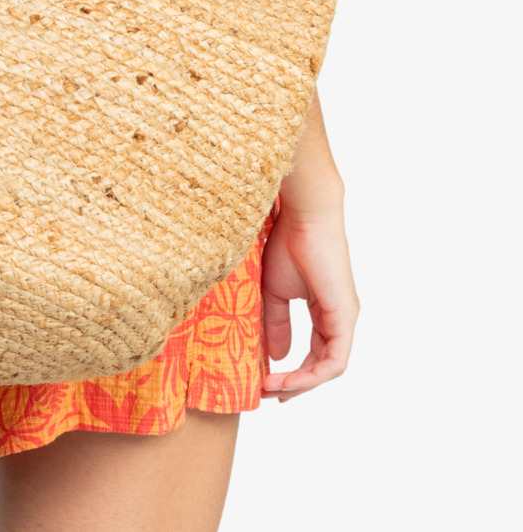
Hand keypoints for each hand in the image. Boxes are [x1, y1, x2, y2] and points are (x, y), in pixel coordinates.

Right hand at [261, 193, 359, 402]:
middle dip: (296, 385)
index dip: (294, 373)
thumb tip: (277, 356)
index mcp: (326, 311)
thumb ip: (277, 323)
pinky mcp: (344, 317)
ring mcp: (345, 319)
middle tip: (268, 395)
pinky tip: (288, 379)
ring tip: (272, 389)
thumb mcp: (275, 291)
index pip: (316, 353)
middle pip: (323, 366)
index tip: (267, 382)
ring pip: (329, 368)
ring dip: (301, 384)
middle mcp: (340, 319)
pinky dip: (311, 375)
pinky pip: (334, 360)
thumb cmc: (288, 244)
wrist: (303, 217)